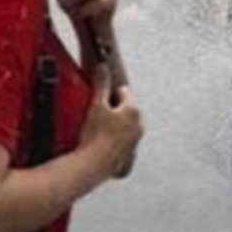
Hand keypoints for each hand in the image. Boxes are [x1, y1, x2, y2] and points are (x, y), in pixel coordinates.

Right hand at [78, 66, 142, 180]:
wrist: (92, 165)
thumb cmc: (95, 135)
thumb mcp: (96, 105)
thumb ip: (101, 84)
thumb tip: (103, 67)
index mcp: (133, 111)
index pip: (123, 92)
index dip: (110, 91)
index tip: (101, 93)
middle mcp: (138, 126)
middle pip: (126, 111)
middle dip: (114, 109)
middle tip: (97, 111)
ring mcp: (134, 143)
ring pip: (125, 129)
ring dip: (115, 126)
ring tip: (98, 129)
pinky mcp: (128, 158)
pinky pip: (122, 147)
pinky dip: (114, 145)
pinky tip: (103, 146)